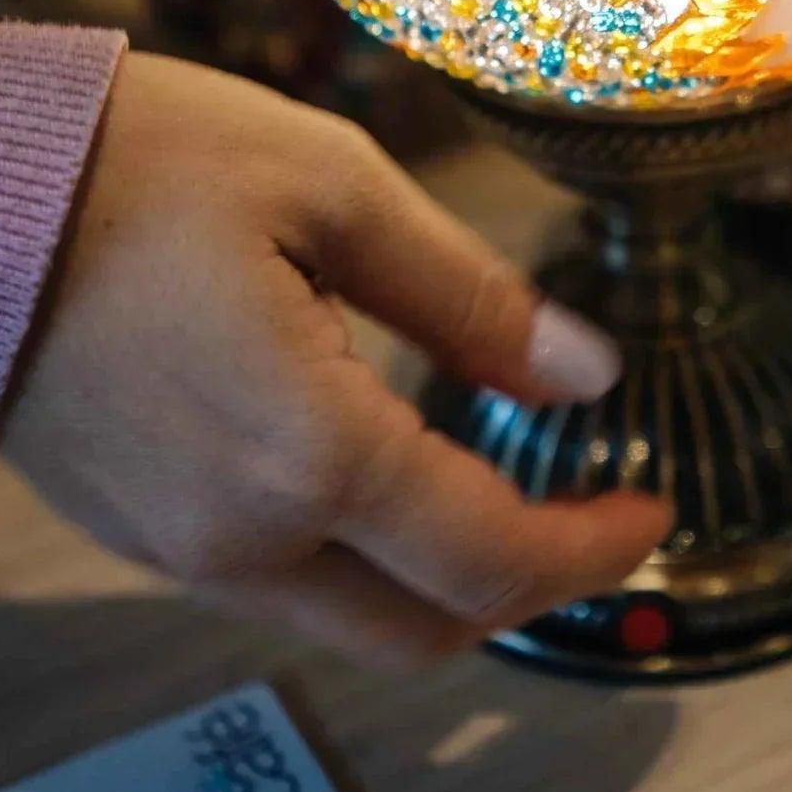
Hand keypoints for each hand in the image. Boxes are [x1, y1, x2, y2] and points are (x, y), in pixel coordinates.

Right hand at [0, 54, 668, 665]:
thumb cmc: (142, 164)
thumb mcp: (334, 189)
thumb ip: (471, 294)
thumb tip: (588, 373)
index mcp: (309, 451)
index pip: (491, 557)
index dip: (590, 547)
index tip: (649, 506)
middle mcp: (243, 535)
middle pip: (428, 626)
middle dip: (532, 584)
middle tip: (594, 512)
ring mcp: (181, 549)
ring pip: (355, 618)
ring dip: (449, 574)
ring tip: (512, 485)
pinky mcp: (143, 531)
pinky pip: (284, 583)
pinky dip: (369, 557)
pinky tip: (399, 473)